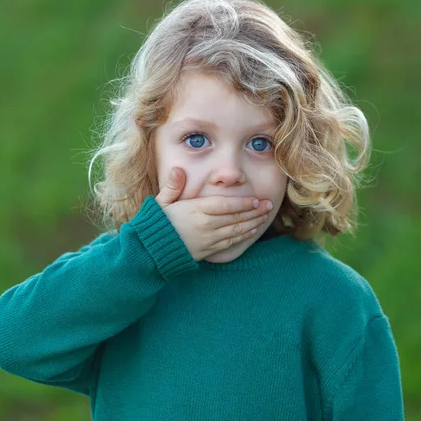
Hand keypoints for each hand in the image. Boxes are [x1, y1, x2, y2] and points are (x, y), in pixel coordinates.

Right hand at [155, 167, 272, 261]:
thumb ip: (172, 186)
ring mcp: (209, 239)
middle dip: (254, 212)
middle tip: (269, 205)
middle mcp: (206, 225)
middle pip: (236, 217)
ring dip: (253, 223)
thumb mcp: (161, 201)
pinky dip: (243, 236)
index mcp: (196, 210)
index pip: (226, 205)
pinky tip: (252, 231)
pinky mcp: (209, 250)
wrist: (151, 251)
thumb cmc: (157, 223)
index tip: (257, 200)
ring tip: (265, 217)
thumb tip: (177, 170)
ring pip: (236, 230)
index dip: (244, 203)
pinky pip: (230, 242)